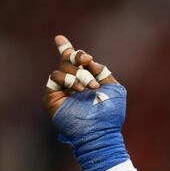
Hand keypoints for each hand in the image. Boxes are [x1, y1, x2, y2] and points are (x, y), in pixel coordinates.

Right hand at [43, 35, 129, 170]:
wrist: (101, 131)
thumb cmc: (111, 113)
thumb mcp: (115, 88)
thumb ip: (103, 71)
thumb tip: (89, 60)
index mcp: (87, 80)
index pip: (74, 62)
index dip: (67, 49)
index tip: (59, 38)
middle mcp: (73, 84)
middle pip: (67, 60)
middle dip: (77, 56)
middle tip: (86, 60)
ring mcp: (62, 90)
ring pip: (63, 68)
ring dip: (79, 74)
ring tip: (91, 87)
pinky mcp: (53, 97)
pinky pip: (55, 78)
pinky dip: (68, 80)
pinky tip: (79, 89)